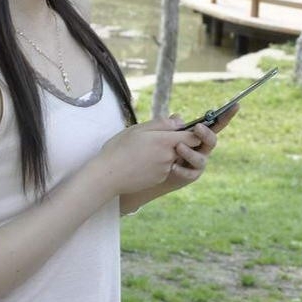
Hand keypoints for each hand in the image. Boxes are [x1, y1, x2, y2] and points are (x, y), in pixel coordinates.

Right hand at [97, 114, 213, 196]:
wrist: (108, 176)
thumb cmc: (119, 149)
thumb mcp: (138, 129)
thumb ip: (161, 124)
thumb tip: (179, 121)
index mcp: (165, 141)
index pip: (193, 137)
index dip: (191, 133)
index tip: (183, 130)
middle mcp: (169, 157)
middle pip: (182, 147)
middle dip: (173, 142)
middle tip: (153, 139)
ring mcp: (165, 170)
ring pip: (171, 158)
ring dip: (163, 154)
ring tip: (142, 152)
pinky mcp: (159, 179)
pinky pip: (164, 168)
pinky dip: (156, 165)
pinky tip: (140, 163)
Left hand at [167, 101, 236, 185]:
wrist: (155, 172)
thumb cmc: (163, 147)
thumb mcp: (163, 133)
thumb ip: (170, 125)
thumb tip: (178, 118)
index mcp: (200, 134)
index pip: (215, 124)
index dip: (226, 115)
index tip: (236, 105)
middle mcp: (203, 148)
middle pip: (211, 140)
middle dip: (206, 134)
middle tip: (197, 128)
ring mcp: (199, 163)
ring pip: (200, 158)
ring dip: (190, 152)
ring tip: (178, 147)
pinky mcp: (191, 176)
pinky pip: (189, 173)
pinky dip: (181, 169)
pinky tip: (172, 166)